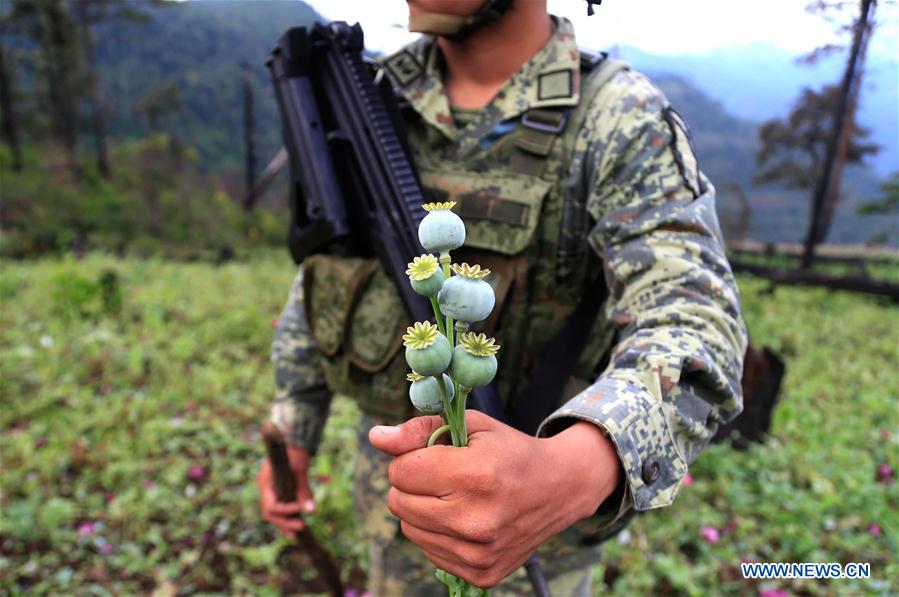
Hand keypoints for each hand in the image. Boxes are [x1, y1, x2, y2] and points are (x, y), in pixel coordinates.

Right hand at [257, 445, 315, 538]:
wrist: (293, 439)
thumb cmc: (294, 451)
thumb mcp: (300, 470)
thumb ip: (303, 490)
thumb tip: (311, 511)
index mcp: (265, 482)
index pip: (271, 505)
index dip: (285, 511)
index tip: (299, 510)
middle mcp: (265, 489)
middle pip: (270, 514)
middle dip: (285, 523)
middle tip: (301, 528)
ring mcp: (270, 491)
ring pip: (274, 514)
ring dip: (285, 524)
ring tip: (297, 534)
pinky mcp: (278, 492)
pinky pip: (280, 509)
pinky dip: (287, 518)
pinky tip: (297, 527)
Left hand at [369, 411, 621, 587]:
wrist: (560, 489)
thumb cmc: (511, 451)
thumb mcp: (473, 426)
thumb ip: (420, 429)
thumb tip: (377, 437)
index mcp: (476, 475)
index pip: (402, 471)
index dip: (409, 458)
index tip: (433, 454)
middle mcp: (476, 520)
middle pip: (398, 502)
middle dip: (412, 483)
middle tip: (442, 474)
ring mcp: (478, 552)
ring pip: (409, 529)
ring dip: (421, 509)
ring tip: (454, 496)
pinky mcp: (480, 573)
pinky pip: (428, 551)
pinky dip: (437, 532)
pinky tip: (463, 517)